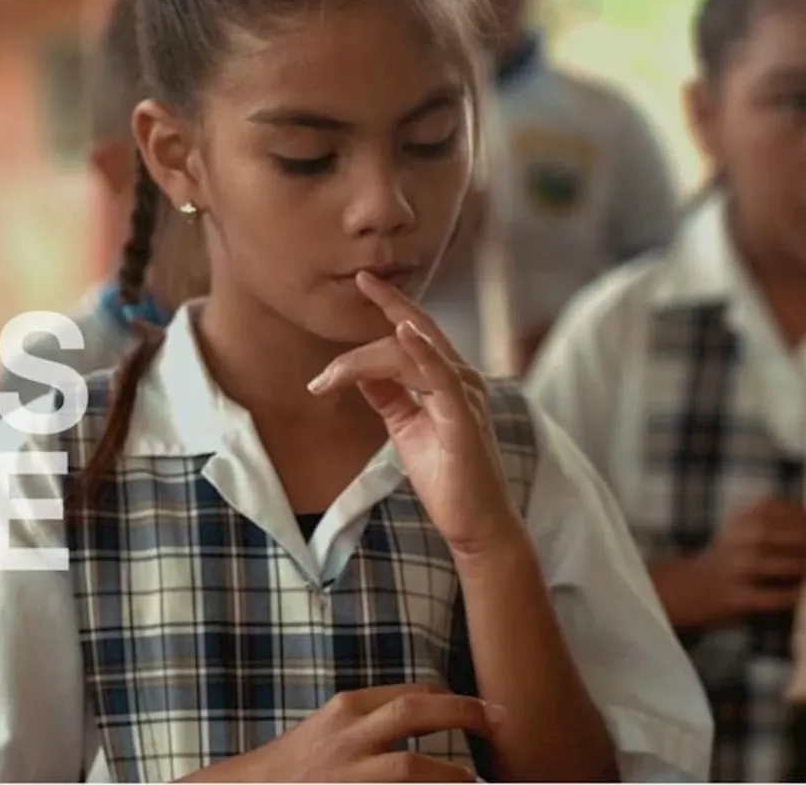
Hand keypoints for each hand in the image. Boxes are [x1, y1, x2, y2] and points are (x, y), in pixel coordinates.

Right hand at [180, 684, 500, 781]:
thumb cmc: (292, 768)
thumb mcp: (329, 732)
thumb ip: (370, 725)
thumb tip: (423, 720)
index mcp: (347, 710)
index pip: (410, 694)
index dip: (452, 699)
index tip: (481, 708)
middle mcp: (348, 736)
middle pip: (417, 712)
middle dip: (465, 712)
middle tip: (502, 721)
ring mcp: (347, 772)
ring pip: (410, 766)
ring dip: (451, 773)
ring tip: (477, 782)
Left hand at [308, 272, 524, 559]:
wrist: (477, 525)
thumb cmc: (448, 480)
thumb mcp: (406, 428)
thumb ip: (388, 396)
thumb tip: (359, 370)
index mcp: (450, 380)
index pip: (417, 333)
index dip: (392, 305)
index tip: (363, 281)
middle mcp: (464, 380)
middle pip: (415, 332)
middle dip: (387, 303)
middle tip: (358, 280)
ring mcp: (466, 396)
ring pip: (414, 353)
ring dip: (369, 354)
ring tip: (329, 373)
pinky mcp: (463, 418)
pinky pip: (441, 376)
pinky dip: (422, 352)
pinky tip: (403, 334)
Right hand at [652, 498, 805, 628]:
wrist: (694, 588)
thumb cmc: (733, 556)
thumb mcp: (745, 529)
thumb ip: (776, 520)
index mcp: (738, 520)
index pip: (770, 506)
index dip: (800, 512)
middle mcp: (732, 542)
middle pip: (768, 531)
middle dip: (802, 535)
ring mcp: (733, 570)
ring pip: (769, 564)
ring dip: (800, 564)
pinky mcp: (736, 598)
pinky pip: (767, 597)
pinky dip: (789, 594)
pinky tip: (802, 590)